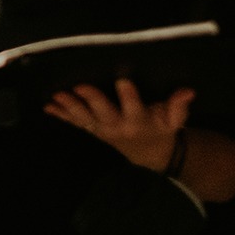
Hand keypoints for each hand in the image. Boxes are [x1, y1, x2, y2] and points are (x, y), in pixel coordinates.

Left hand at [45, 79, 190, 170]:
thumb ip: (178, 107)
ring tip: (56, 97)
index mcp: (140, 121)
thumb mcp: (174, 121)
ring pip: (85, 119)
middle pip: (104, 113)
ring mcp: (103, 130)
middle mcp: (119, 126)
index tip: (123, 80)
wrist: (149, 153)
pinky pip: (76, 124)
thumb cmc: (162, 129)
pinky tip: (47, 107)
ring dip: (69, 108)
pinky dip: (61, 116)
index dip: (129, 95)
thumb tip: (187, 91)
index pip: (135, 107)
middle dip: (91, 100)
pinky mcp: (93, 130)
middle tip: (79, 86)